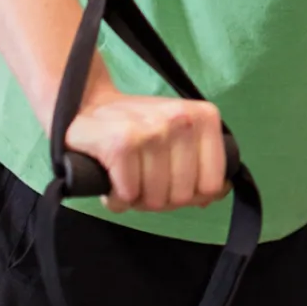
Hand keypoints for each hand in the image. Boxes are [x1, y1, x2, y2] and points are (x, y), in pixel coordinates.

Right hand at [64, 90, 229, 213]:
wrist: (87, 106)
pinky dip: (116, 199)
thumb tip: (219, 193)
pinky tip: (111, 181)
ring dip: (135, 199)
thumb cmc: (139, 128)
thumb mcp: (179, 138)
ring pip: (154, 199)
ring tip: (126, 178)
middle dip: (159, 199)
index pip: (212, 184)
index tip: (170, 183)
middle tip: (142, 180)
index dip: (189, 195)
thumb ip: (202, 164)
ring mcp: (153, 129)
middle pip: (181, 196)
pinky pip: (127, 196)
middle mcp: (182, 119)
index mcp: (204, 117)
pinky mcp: (122, 142)